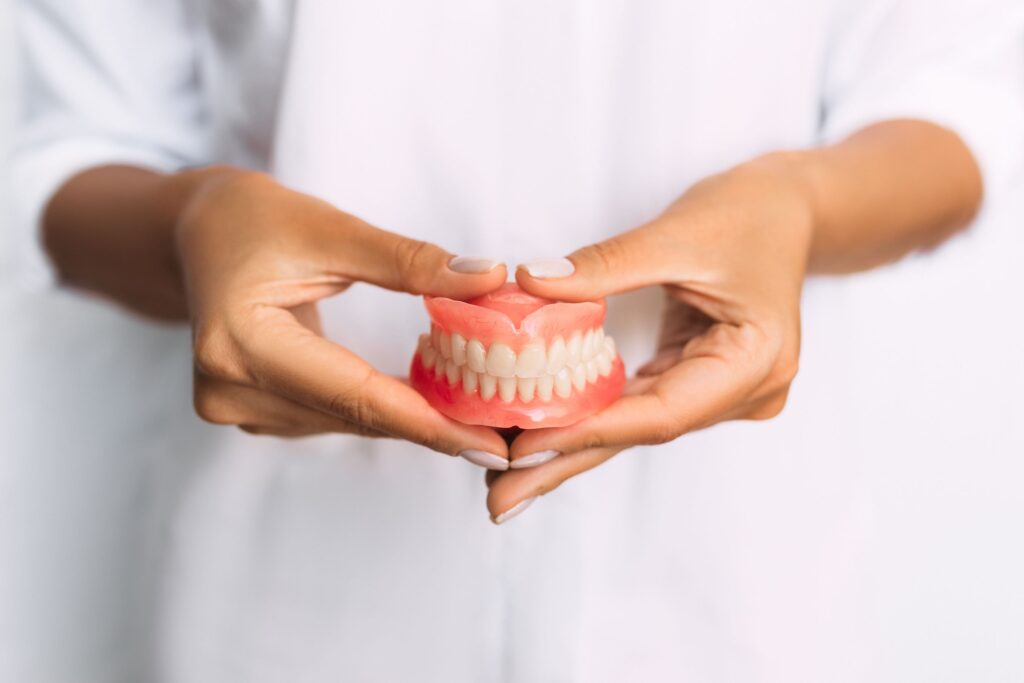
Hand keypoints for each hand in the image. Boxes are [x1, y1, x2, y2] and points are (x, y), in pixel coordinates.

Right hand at [174, 168, 509, 458]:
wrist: (193, 232)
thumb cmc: (253, 218)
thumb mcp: (331, 228)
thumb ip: (409, 261)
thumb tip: (489, 281)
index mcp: (241, 343)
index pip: (355, 395)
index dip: (429, 422)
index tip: (492, 443)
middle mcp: (229, 390)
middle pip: (354, 416)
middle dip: (433, 427)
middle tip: (506, 438)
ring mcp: (233, 407)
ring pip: (346, 422)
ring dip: (410, 419)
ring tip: (478, 417)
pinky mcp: (247, 410)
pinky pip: (331, 416)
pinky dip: (378, 408)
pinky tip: (425, 402)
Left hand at [486, 157, 814, 521]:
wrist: (788, 209)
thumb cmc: (748, 213)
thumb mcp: (676, 233)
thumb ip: (605, 265)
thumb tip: (531, 282)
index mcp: (755, 362)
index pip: (660, 412)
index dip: (587, 430)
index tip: (521, 447)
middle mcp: (744, 392)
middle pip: (641, 433)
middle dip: (565, 464)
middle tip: (499, 501)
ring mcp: (723, 392)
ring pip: (633, 425)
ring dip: (570, 447)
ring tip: (505, 477)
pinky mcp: (699, 380)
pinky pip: (636, 404)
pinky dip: (590, 416)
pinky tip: (542, 433)